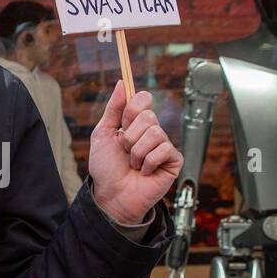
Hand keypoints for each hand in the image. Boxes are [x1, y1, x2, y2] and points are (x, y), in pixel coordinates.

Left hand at [89, 82, 181, 223]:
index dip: (132, 109)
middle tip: (125, 151)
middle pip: (148, 116)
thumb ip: (113, 108)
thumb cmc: (106, 169)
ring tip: (133, 164)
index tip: (122, 122)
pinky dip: (148, 162)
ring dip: (137, 152)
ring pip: (155, 133)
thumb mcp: (102, 134)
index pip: (143, 99)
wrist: (111, 195)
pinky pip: (164, 149)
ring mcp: (164, 145)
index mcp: (135, 123)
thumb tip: (121, 83)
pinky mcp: (174, 160)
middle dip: (130, 136)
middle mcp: (151, 131)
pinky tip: (144, 172)